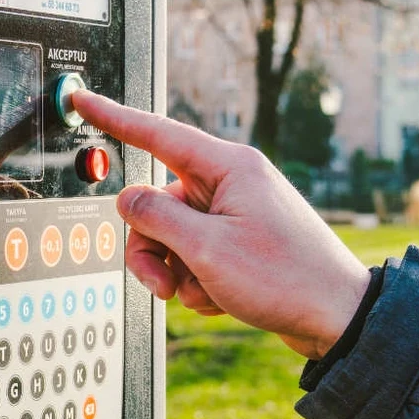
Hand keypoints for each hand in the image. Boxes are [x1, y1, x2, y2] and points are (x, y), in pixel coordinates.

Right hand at [72, 90, 370, 359]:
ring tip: (203, 294)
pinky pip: (196, 256)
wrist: (336, 319)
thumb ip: (154, 218)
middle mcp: (232, 184)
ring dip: (177, 272)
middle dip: (152, 249)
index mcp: (229, 168)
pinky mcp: (241, 242)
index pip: (157, 133)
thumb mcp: (206, 249)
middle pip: (158, 203)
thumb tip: (127, 200)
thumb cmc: (286, 279)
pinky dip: (199, 282)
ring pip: (173, 236)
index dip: (114, 117)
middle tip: (163, 284)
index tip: (82, 99)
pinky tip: (222, 299)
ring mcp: (237, 213)